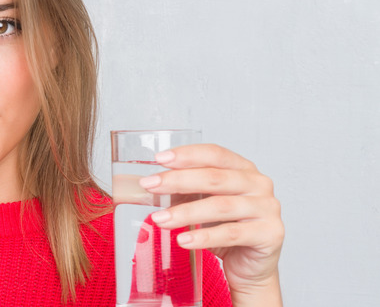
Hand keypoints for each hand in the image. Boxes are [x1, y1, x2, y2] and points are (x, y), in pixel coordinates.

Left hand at [138, 144, 283, 303]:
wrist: (250, 265)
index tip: (159, 159)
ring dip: (185, 212)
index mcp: (243, 169)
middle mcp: (258, 184)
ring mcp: (267, 208)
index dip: (186, 155)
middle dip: (177, 181)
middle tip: (150, 186)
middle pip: (215, 178)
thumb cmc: (226, 228)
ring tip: (159, 219)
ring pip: (220, 206)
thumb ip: (184, 191)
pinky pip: (231, 233)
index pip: (214, 154)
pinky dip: (203, 237)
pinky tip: (183, 239)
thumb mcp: (203, 203)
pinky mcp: (270, 234)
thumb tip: (150, 185)